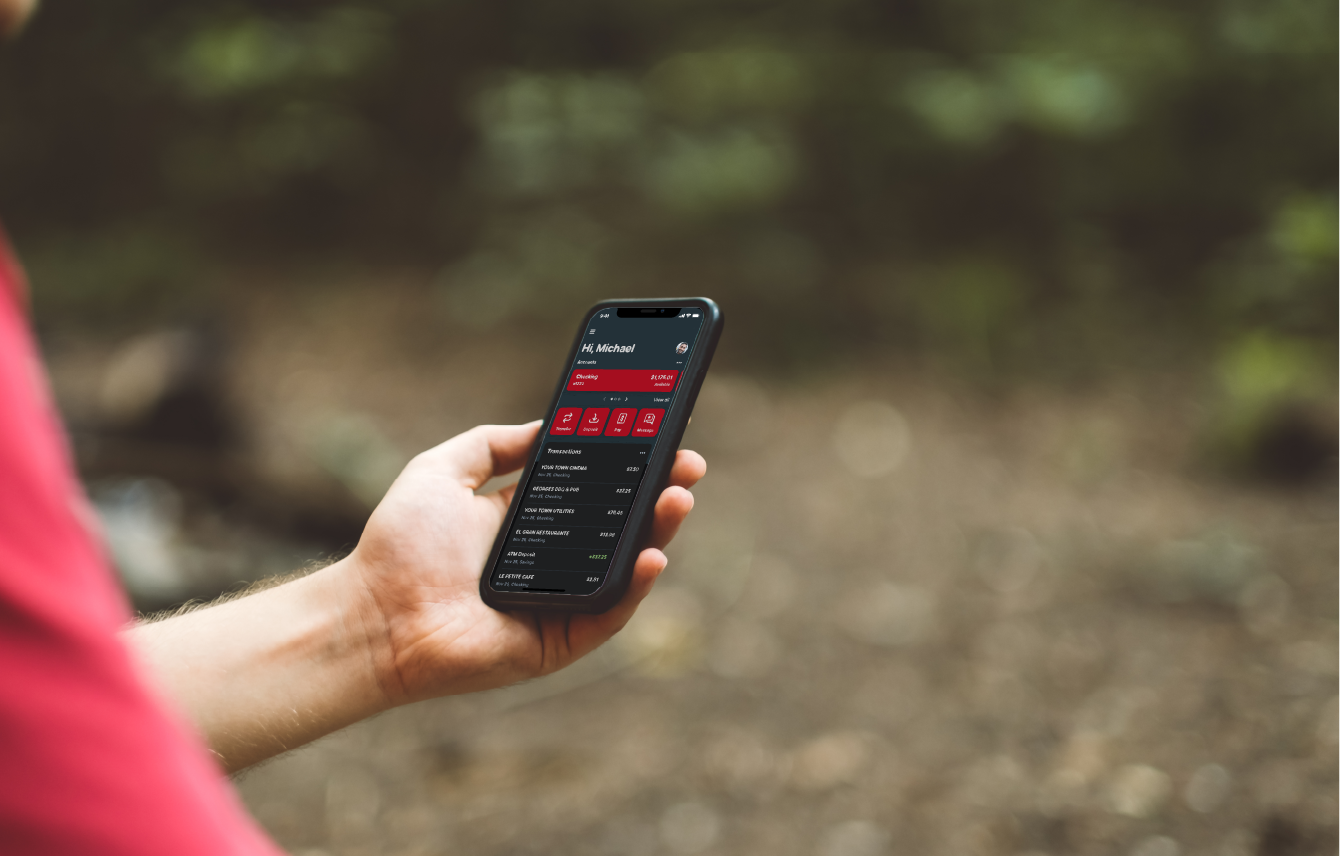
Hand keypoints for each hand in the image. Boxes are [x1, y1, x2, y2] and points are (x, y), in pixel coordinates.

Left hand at [342, 422, 705, 703]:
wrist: (372, 614)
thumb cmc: (397, 545)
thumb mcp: (442, 470)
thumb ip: (493, 444)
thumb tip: (544, 426)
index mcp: (528, 522)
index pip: (593, 489)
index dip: (628, 464)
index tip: (659, 435)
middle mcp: (551, 561)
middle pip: (620, 525)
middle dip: (658, 494)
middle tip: (687, 466)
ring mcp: (559, 602)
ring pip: (623, 568)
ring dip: (658, 533)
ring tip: (678, 499)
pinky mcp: (559, 641)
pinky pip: (607, 613)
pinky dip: (634, 587)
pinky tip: (652, 555)